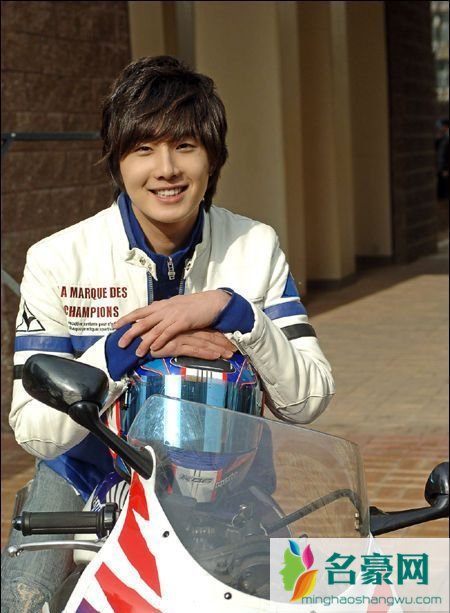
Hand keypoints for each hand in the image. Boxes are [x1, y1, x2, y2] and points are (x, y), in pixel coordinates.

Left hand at [113, 291, 230, 356]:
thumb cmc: (194, 305)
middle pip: (142, 321)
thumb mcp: (176, 306)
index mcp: (161, 305)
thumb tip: (153, 315)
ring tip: (136, 352)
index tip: (114, 326)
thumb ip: (163, 311)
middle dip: (129, 333)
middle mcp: (164, 309)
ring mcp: (173, 315)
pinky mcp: (182, 321)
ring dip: (144, 342)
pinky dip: (159, 341)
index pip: (139, 311)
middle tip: (120, 343)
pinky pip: (168, 332)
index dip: (126, 318)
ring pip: (154, 329)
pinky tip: (154, 348)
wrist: (211, 302)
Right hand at [150, 329, 235, 359]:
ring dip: (218, 349)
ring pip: (204, 343)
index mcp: (184, 325)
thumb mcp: (166, 334)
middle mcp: (185, 329)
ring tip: (230, 355)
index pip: (205, 330)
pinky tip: (216, 357)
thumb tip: (188, 338)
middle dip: (223, 343)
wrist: (135, 340)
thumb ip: (177, 334)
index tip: (230, 341)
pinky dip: (206, 354)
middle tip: (235, 350)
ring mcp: (181, 337)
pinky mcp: (176, 345)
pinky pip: (195, 350)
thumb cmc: (149, 338)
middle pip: (208, 336)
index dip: (219, 336)